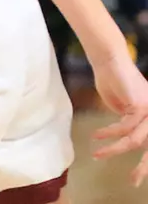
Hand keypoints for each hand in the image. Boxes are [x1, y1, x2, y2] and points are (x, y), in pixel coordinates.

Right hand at [90, 50, 147, 184]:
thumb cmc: (111, 79)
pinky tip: (97, 136)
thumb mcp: (120, 105)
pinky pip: (124, 127)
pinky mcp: (140, 106)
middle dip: (143, 166)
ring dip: (114, 148)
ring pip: (135, 139)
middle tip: (134, 181)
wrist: (109, 59)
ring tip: (97, 155)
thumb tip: (123, 132)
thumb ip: (125, 119)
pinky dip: (109, 133)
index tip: (137, 175)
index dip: (145, 160)